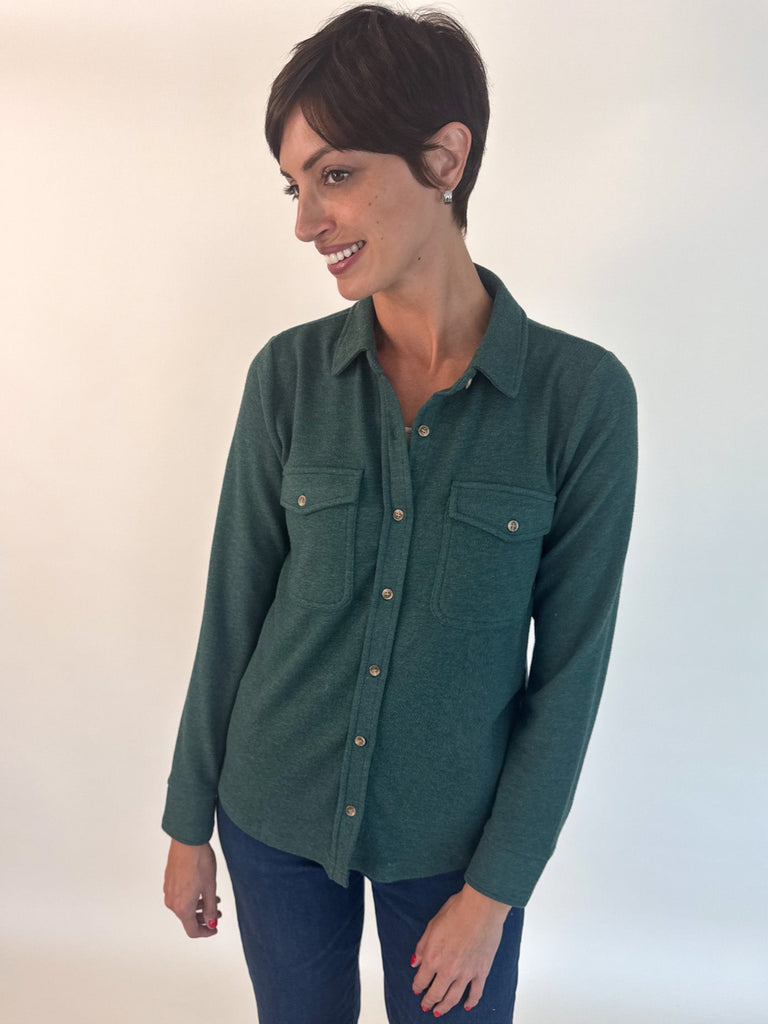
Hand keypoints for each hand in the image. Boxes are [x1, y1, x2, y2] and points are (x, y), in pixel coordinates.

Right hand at [163, 838, 220, 937]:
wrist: (187, 842)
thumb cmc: (199, 862)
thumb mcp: (210, 887)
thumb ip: (210, 908)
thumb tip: (211, 922)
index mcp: (182, 907)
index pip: (192, 930)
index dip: (205, 932)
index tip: (214, 928)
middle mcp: (172, 902)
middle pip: (187, 919)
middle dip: (204, 918)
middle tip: (217, 913)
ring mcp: (169, 891)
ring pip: (183, 907)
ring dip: (198, 907)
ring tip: (213, 899)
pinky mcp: (169, 881)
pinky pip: (180, 897)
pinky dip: (191, 898)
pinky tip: (201, 889)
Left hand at [411, 883, 509, 1015]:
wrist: (481, 908)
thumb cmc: (457, 911)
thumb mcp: (432, 925)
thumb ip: (422, 947)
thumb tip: (414, 962)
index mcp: (433, 958)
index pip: (421, 980)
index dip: (417, 986)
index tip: (416, 989)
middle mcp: (448, 970)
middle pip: (436, 993)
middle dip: (428, 1001)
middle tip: (426, 1006)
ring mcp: (466, 973)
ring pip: (453, 998)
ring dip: (444, 1007)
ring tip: (439, 1012)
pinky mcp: (481, 972)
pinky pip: (475, 993)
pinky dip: (470, 1002)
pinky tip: (466, 1006)